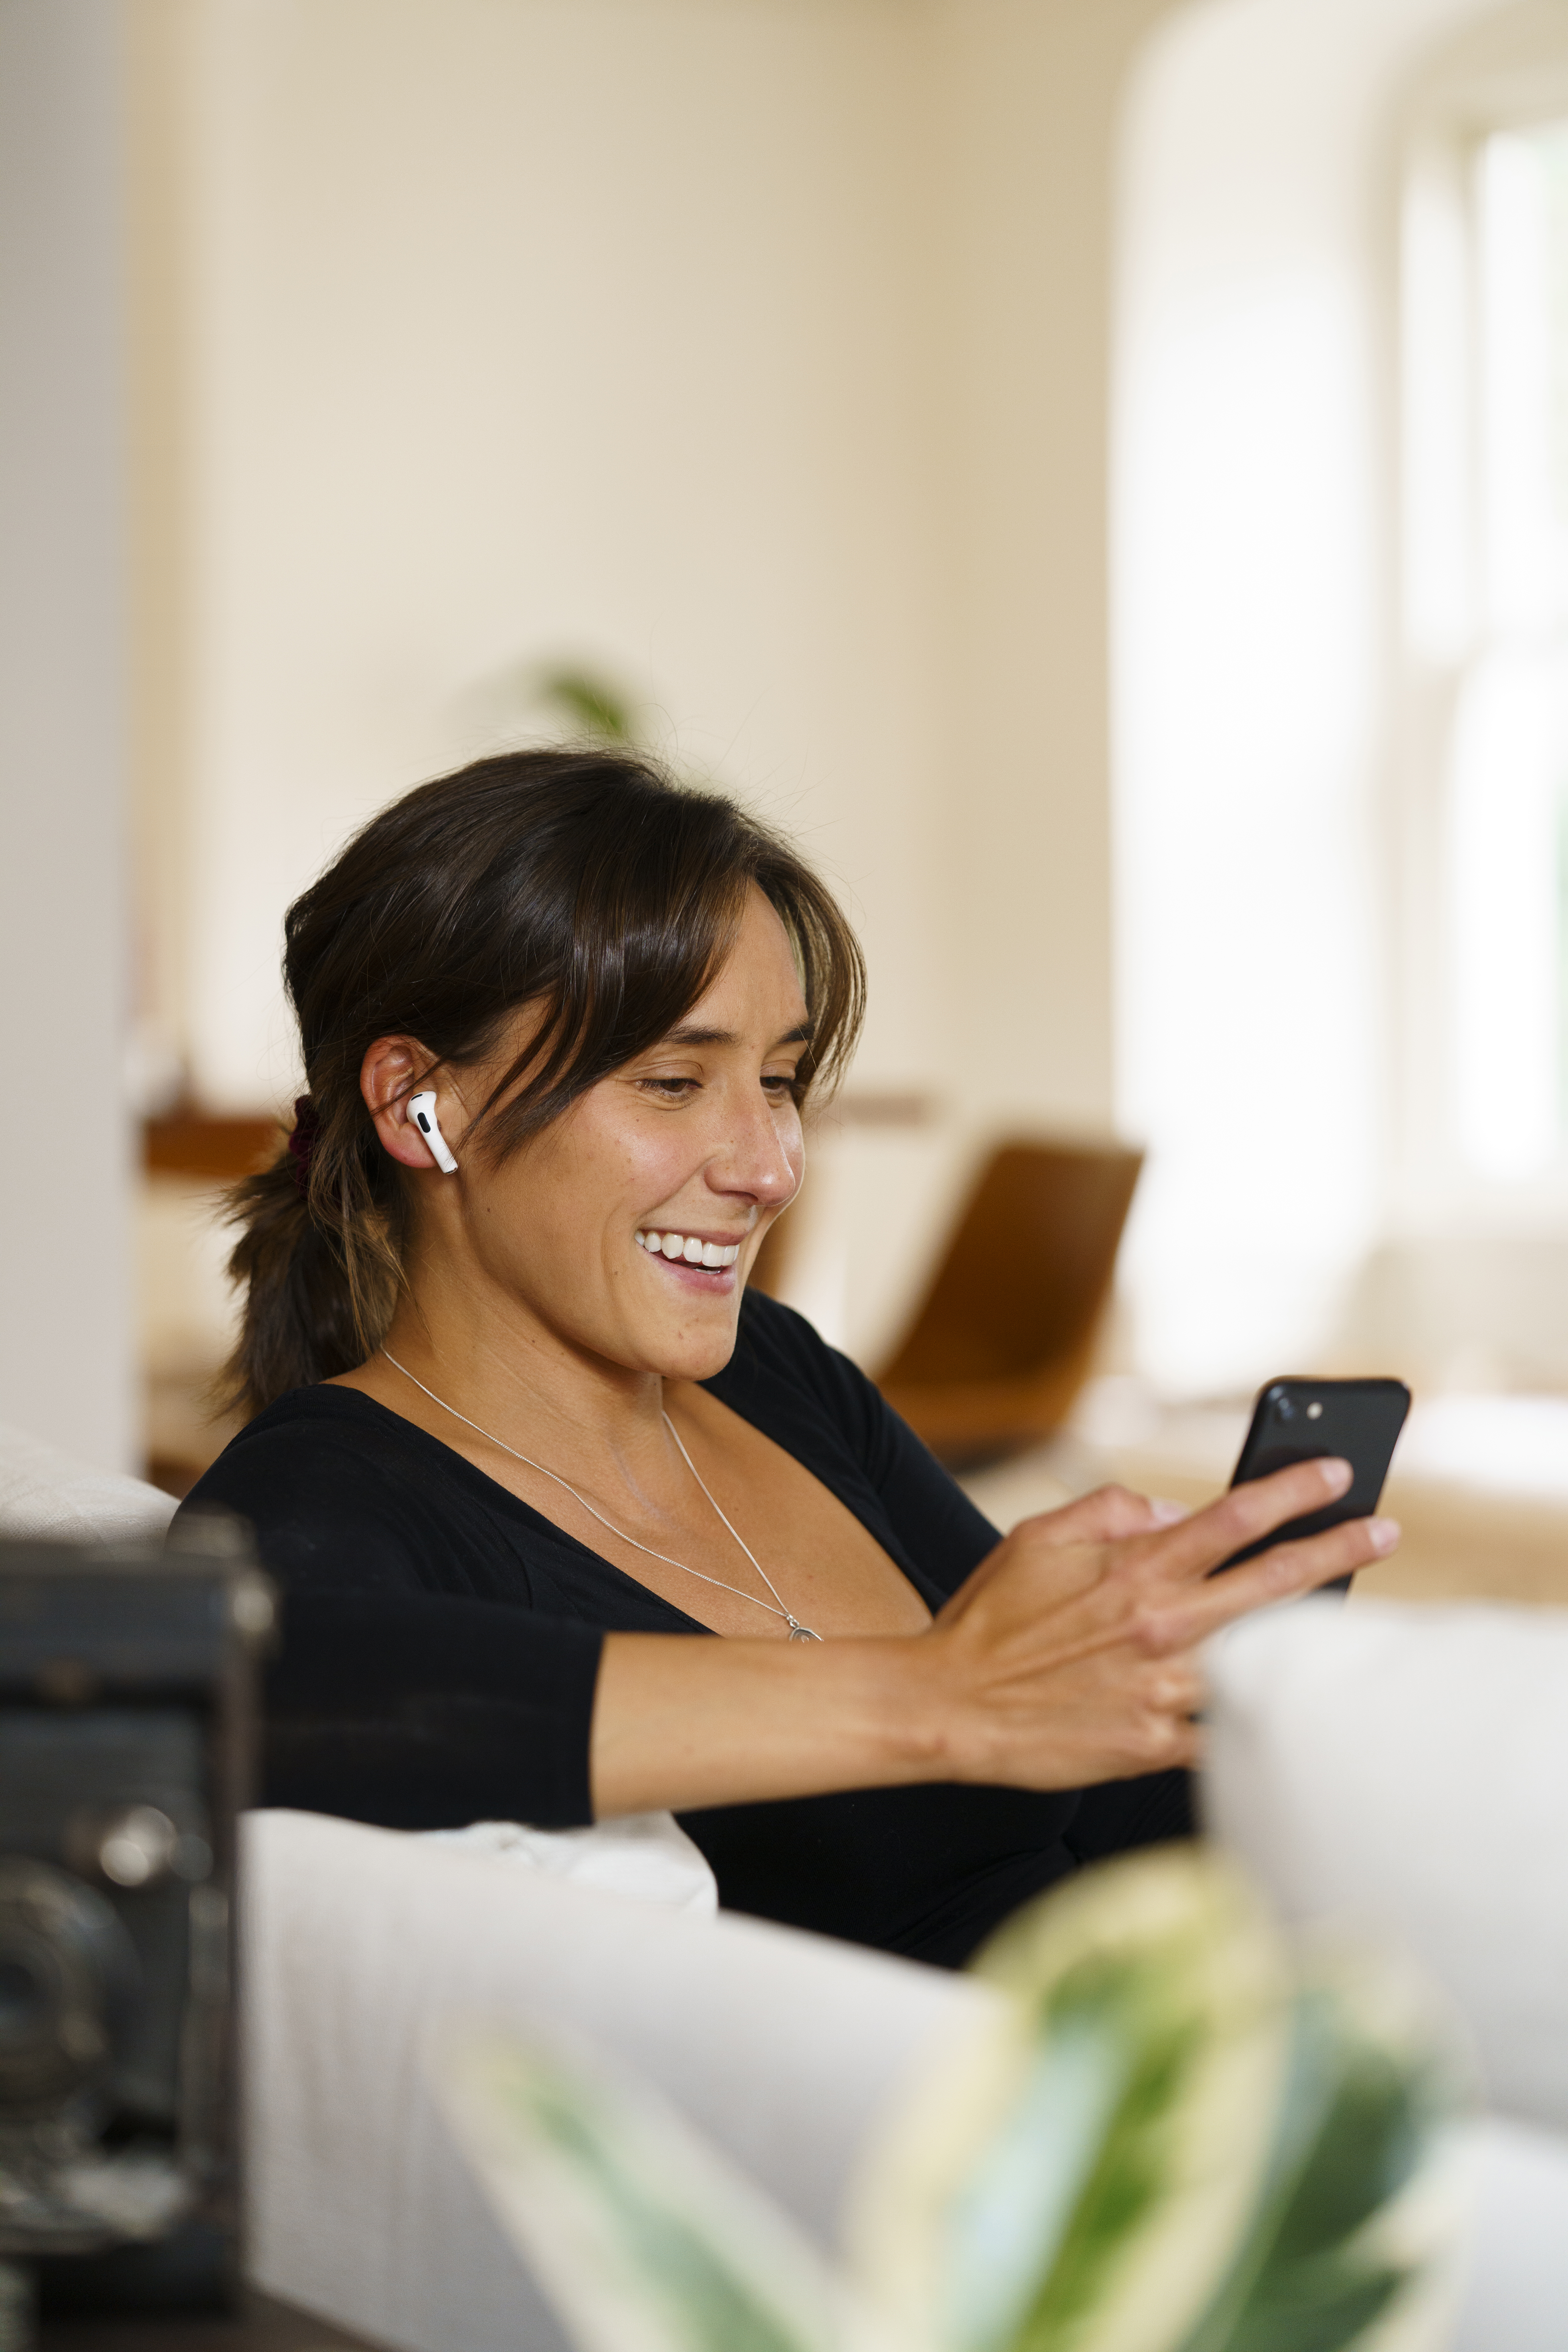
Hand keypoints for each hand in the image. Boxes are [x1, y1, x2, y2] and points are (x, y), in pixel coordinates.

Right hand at [919, 1461, 1397, 1790]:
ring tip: (1339, 1628)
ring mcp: (1162, 1690)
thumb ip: (1107, 1509)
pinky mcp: (1153, 1745)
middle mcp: (1159, 1626)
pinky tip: (1277, 1707)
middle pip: (1273, 1584)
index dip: (1293, 1491)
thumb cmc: (991, 1618)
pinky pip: (1223, 1733)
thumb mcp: (1037, 1537)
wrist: (950, 1707)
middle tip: (1385, 1533)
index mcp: (1134, 1570)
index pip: (1233, 1518)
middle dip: (1339, 1552)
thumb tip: (1168, 1509)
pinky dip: (1251, 1718)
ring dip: (1304, 1641)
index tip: (1338, 1474)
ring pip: (1260, 1661)